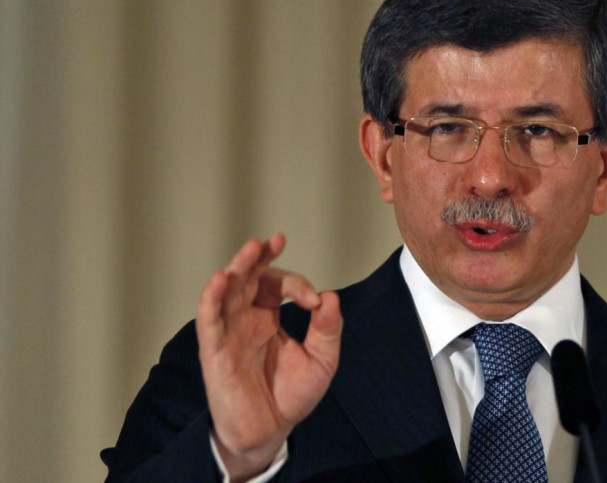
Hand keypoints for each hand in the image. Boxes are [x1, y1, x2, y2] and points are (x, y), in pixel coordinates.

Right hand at [196, 233, 341, 480]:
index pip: (277, 284)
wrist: (270, 430)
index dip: (297, 284)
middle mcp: (245, 317)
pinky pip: (208, 319)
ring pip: (227, 290)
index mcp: (268, 315)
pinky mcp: (214, 350)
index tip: (314, 301)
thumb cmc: (291, 394)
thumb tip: (331, 297)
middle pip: (247, 277)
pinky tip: (220, 279)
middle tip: (272, 242)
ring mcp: (228, 331)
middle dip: (258, 257)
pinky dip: (211, 297)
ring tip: (252, 248)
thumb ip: (328, 330)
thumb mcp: (322, 360)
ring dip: (238, 267)